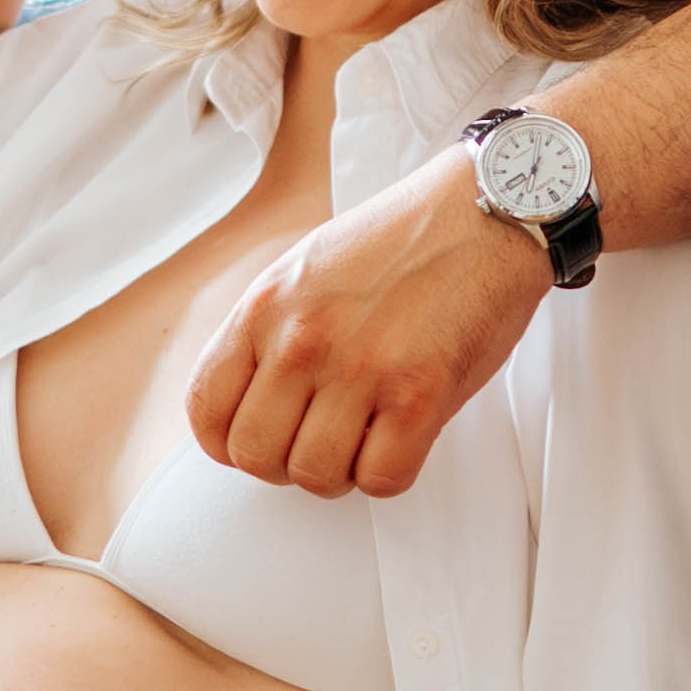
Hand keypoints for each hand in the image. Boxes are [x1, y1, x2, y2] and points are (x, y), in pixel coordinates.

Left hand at [187, 149, 549, 498]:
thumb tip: (252, 405)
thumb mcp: (304, 269)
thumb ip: (269, 332)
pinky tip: (402, 436)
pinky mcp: (419, 394)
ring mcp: (359, 369)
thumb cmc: (403, 240)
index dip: (229, 442)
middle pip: (255, 456)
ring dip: (341, 471)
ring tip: (365, 436)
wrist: (485, 211)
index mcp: (265, 307)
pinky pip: (380, 479)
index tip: (261, 437)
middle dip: (287, 463)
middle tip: (321, 440)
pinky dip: (389, 473)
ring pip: (315, 476)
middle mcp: (302, 340)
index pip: (205, 410)